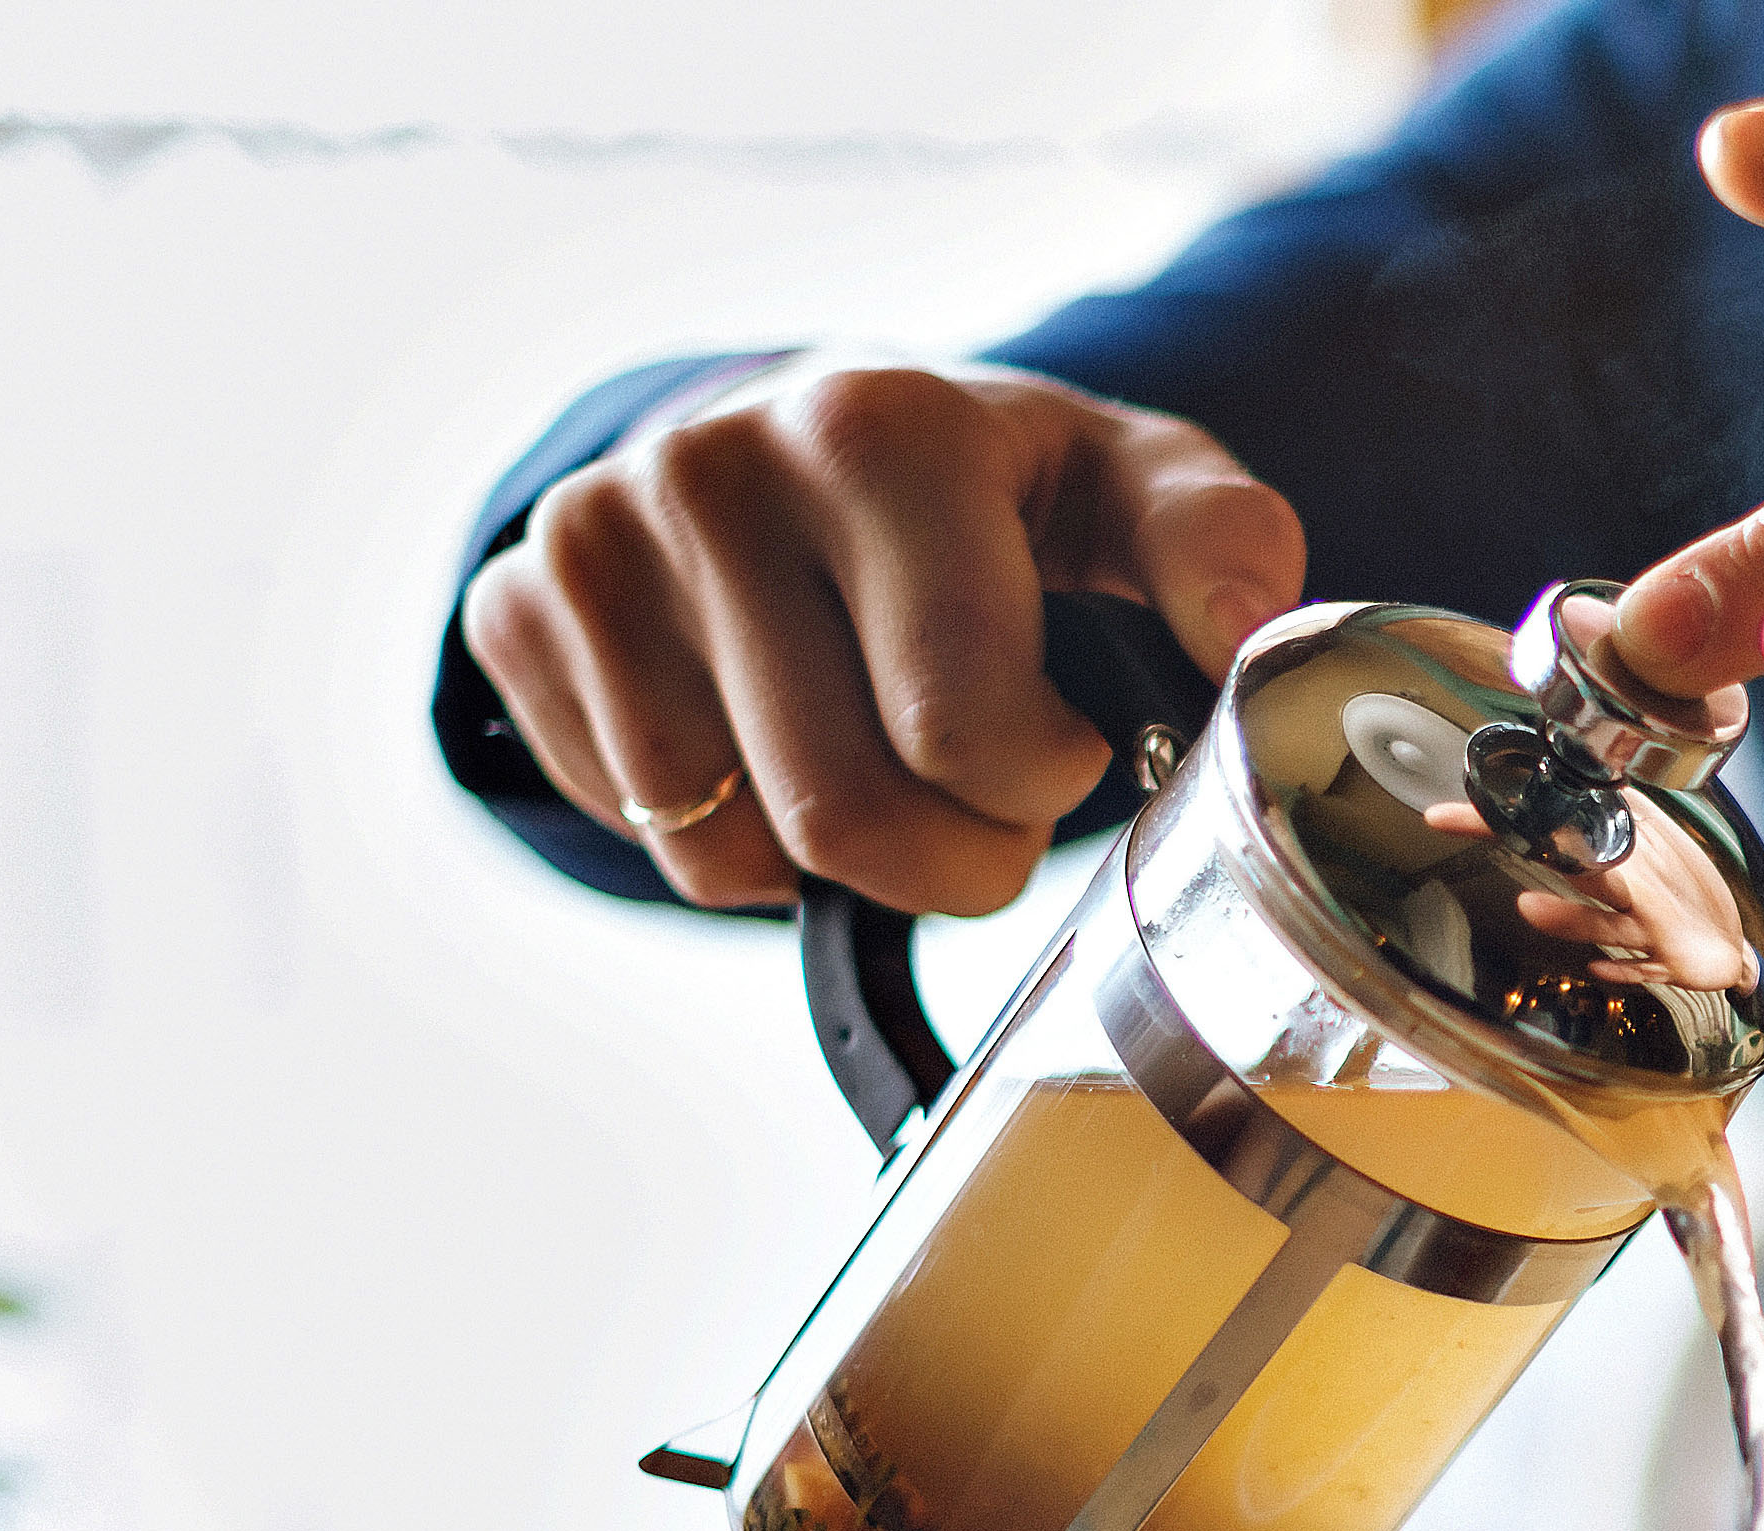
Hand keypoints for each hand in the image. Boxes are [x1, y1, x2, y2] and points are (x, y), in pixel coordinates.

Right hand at [463, 359, 1303, 915]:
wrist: (806, 433)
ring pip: (733, 854)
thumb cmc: (997, 488)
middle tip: (990, 807)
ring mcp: (594, 541)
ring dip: (843, 866)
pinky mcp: (519, 612)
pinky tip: (781, 746)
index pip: (959, 726)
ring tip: (885, 760)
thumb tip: (1245, 626)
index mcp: (880, 431)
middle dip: (954, 860)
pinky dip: (740, 845)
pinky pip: (648, 840)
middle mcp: (712, 470)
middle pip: (844, 814)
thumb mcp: (1129, 485)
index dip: (1039, 784)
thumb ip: (1219, 541)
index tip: (1065, 745)